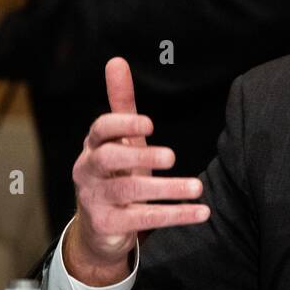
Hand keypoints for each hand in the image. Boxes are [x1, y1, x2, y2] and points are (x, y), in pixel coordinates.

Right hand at [65, 57, 209, 284]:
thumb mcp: (119, 139)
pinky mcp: (107, 225)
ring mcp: (95, 199)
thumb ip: (121, 104)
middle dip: (140, 156)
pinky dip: (174, 215)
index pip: (100, 129)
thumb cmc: (115, 173)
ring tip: (198, 187)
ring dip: (166, 189)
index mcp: (93, 146)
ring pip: (129, 192)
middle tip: (172, 156)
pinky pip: (143, 219)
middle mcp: (89, 171)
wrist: (99, 229)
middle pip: (109, 159)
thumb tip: (117, 61)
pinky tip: (201, 211)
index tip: (150, 124)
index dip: (123, 124)